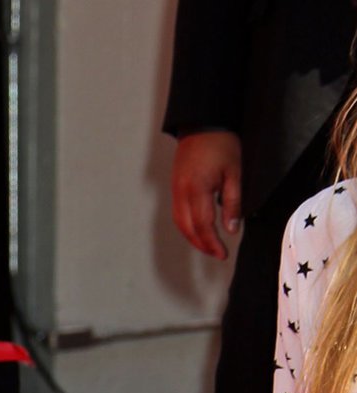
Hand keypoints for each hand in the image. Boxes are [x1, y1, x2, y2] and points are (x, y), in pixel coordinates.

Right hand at [170, 131, 241, 258]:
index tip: (223, 254)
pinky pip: (178, 215)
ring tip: (208, 245)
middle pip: (188, 229)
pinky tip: (198, 230)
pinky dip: (187, 227)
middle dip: (203, 245)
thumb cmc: (221, 144)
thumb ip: (232, 202)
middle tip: (217, 253)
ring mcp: (175, 191)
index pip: (203, 225)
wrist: (202, 123)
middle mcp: (182, 194)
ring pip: (181, 224)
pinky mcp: (175, 188)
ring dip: (193, 238)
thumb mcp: (234, 172)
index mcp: (198, 190)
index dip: (212, 243)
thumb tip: (232, 229)